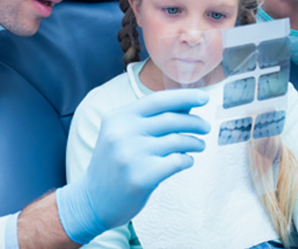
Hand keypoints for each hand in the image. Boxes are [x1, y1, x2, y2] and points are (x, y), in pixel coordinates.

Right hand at [56, 88, 210, 243]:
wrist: (92, 201)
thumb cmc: (114, 163)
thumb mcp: (122, 133)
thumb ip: (149, 119)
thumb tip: (187, 105)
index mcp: (118, 117)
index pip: (157, 100)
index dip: (184, 97)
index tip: (204, 97)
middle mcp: (122, 132)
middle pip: (170, 118)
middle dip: (194, 121)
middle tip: (205, 126)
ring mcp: (130, 154)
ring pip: (176, 140)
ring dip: (194, 141)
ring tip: (199, 144)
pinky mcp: (140, 177)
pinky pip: (176, 161)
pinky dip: (187, 159)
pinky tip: (186, 160)